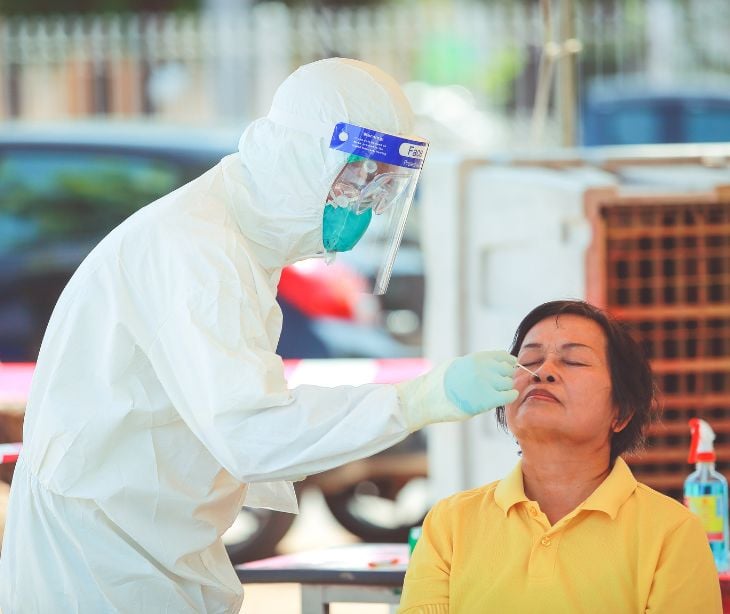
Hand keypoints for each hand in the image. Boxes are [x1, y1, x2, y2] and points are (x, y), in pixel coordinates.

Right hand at [395, 350, 517, 431]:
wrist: (424, 400)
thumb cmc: (437, 384)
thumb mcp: (455, 365)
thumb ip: (472, 364)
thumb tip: (490, 364)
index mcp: (474, 358)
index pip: (502, 356)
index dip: (507, 362)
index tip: (507, 368)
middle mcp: (481, 368)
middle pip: (507, 369)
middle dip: (506, 376)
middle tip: (501, 383)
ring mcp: (484, 383)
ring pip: (508, 383)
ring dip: (506, 387)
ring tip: (499, 392)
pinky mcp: (486, 399)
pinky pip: (507, 395)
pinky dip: (511, 395)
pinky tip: (509, 396)